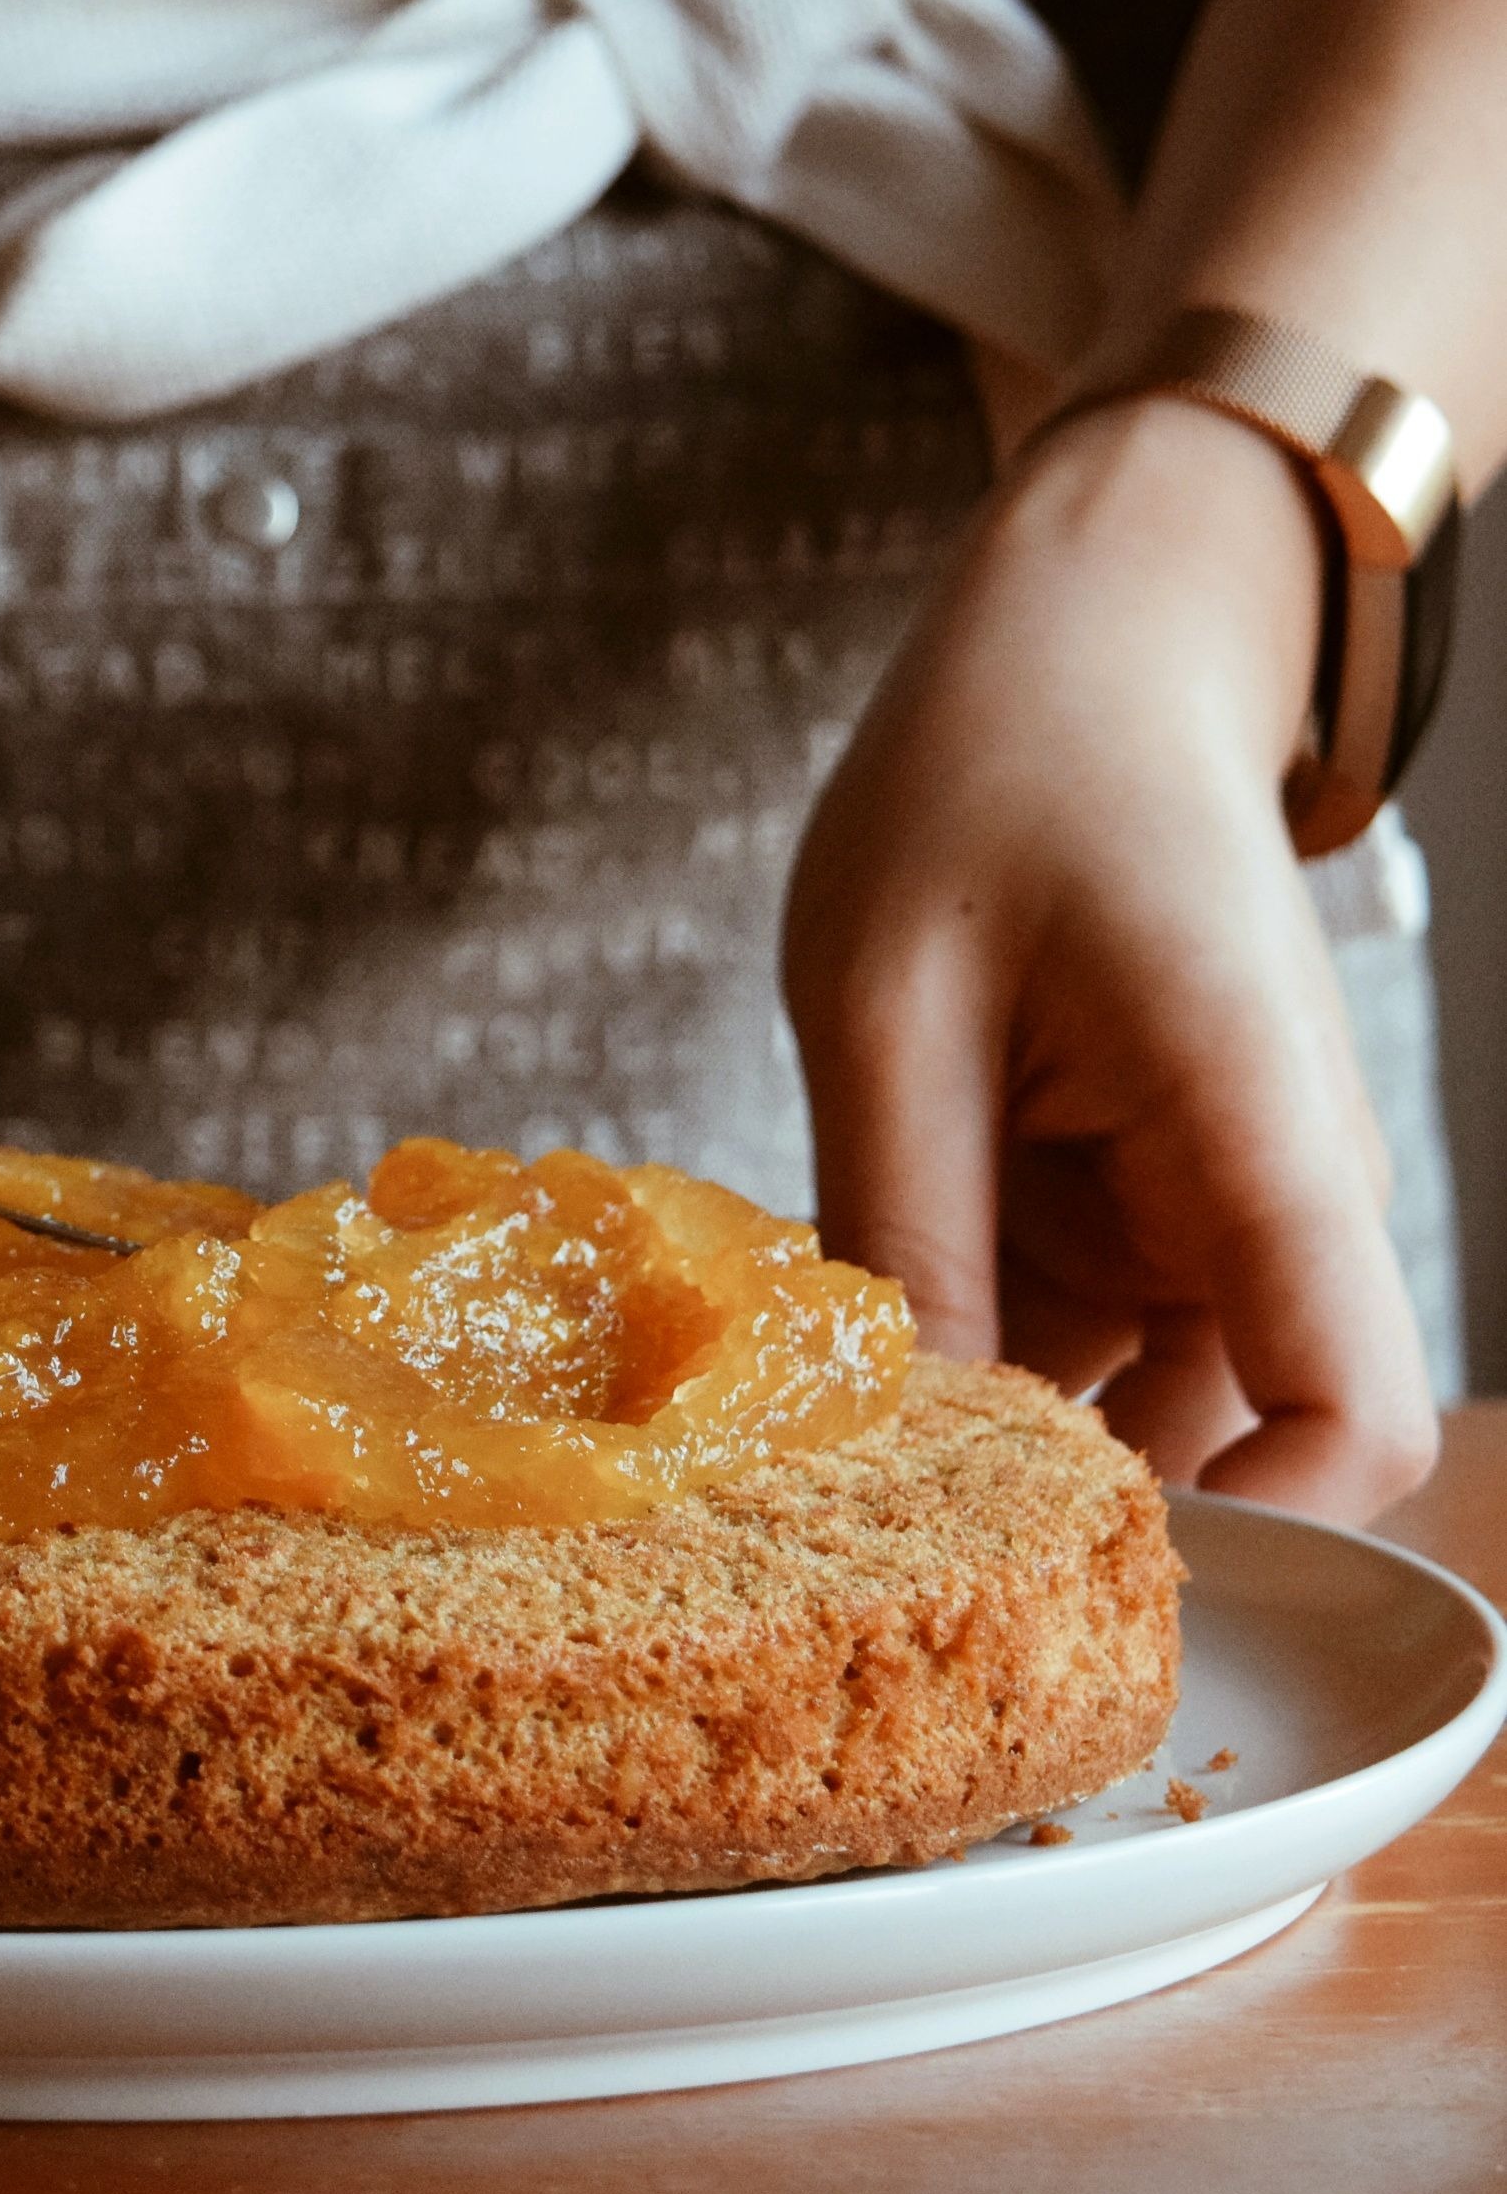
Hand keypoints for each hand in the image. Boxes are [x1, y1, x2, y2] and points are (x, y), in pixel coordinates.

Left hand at [784, 390, 1438, 1517]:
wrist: (1090, 643)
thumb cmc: (1002, 766)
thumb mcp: (890, 995)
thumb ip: (903, 1222)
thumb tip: (895, 1439)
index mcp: (1261, 1136)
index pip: (1357, 1422)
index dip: (1253, 1532)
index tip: (1076, 1551)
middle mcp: (1273, 1199)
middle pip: (1236, 1450)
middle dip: (1076, 1506)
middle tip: (873, 1520)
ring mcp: (1212, 1213)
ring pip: (1136, 1408)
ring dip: (1006, 1426)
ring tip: (836, 1412)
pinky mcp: (1141, 1208)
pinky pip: (1075, 1340)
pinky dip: (980, 1356)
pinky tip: (858, 1329)